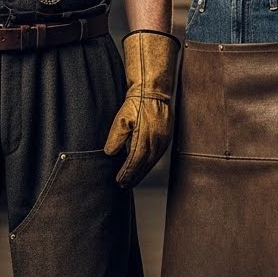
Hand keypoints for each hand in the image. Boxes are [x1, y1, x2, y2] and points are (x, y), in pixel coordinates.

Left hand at [104, 30, 178, 186]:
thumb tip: (110, 153)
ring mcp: (163, 140)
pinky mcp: (166, 137)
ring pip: (152, 162)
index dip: (127, 173)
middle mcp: (156, 141)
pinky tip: (144, 166)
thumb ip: (115, 137)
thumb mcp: (121, 118)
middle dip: (134, 176)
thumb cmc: (136, 103)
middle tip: (124, 185)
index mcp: (144, 138)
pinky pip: (158, 155)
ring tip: (133, 180)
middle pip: (144, 165)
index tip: (119, 181)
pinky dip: (149, 164)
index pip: (134, 161)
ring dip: (142, 172)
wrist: (153, 91)